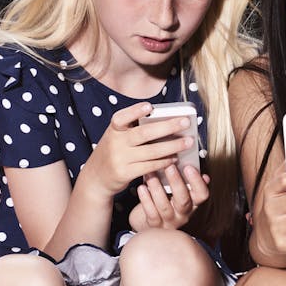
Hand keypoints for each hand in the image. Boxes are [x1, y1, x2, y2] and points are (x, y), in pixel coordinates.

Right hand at [79, 102, 193, 197]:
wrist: (96, 178)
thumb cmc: (115, 151)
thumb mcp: (117, 137)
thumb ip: (134, 128)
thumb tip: (168, 120)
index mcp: (114, 130)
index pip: (121, 118)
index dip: (134, 111)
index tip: (150, 107)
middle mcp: (115, 143)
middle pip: (144, 133)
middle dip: (168, 126)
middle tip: (186, 122)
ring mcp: (119, 159)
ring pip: (151, 151)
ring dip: (173, 146)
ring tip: (188, 142)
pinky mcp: (125, 173)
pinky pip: (149, 166)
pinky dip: (164, 161)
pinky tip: (175, 158)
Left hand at [129, 165, 209, 230]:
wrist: (149, 221)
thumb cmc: (165, 199)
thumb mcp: (176, 188)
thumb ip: (182, 177)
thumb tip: (185, 157)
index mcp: (193, 202)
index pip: (202, 194)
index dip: (197, 182)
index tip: (189, 166)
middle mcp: (183, 213)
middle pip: (184, 200)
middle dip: (176, 182)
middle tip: (169, 166)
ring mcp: (169, 220)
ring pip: (164, 206)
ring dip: (157, 188)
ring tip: (150, 174)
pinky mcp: (154, 225)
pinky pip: (151, 213)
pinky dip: (146, 200)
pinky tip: (141, 188)